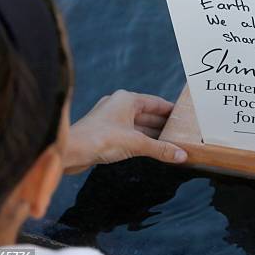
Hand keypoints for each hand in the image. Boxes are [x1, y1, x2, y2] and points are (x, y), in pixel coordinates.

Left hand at [64, 90, 187, 173]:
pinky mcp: (104, 132)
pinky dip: (140, 140)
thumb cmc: (100, 139)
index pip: (156, 103)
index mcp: (127, 100)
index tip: (184, 117)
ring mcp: (110, 119)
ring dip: (152, 135)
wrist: (70, 151)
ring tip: (169, 144)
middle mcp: (119, 105)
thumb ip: (161, 149)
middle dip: (163, 125)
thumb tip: (181, 155)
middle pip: (148, 114)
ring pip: (138, 125)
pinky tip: (150, 149)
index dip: (171, 110)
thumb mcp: (137, 144)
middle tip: (180, 134)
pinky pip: (129, 134)